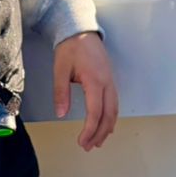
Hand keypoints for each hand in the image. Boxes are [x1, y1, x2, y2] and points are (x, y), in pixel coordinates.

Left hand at [53, 32, 118, 150]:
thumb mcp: (60, 69)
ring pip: (114, 110)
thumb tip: (61, 113)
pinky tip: (106, 124)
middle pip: (109, 115)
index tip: (82, 141)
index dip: (89, 130)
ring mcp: (111, 81)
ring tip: (98, 141)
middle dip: (100, 133)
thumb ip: (61, 92)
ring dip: (107, 127)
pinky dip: (111, 117)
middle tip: (89, 146)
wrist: (81, 30)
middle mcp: (107, 83)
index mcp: (94, 81)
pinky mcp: (110, 80)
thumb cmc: (70, 47)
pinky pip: (115, 102)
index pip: (95, 112)